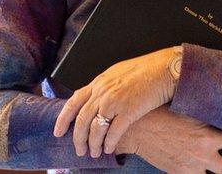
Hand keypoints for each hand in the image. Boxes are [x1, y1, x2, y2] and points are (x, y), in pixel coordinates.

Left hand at [53, 46, 179, 156]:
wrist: (163, 69)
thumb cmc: (143, 70)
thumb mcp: (116, 74)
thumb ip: (102, 87)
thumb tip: (93, 99)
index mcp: (98, 82)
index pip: (73, 102)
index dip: (63, 119)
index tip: (58, 132)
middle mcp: (103, 92)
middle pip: (82, 120)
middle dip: (78, 138)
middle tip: (79, 150)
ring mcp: (115, 101)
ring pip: (96, 128)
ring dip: (93, 144)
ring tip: (94, 152)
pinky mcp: (129, 110)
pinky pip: (114, 132)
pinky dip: (109, 143)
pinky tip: (109, 148)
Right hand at [116, 105, 221, 173]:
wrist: (136, 128)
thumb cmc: (161, 112)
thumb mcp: (188, 108)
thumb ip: (207, 111)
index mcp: (207, 137)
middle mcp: (202, 155)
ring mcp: (190, 167)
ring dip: (215, 169)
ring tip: (214, 161)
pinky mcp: (177, 173)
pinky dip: (197, 171)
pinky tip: (194, 162)